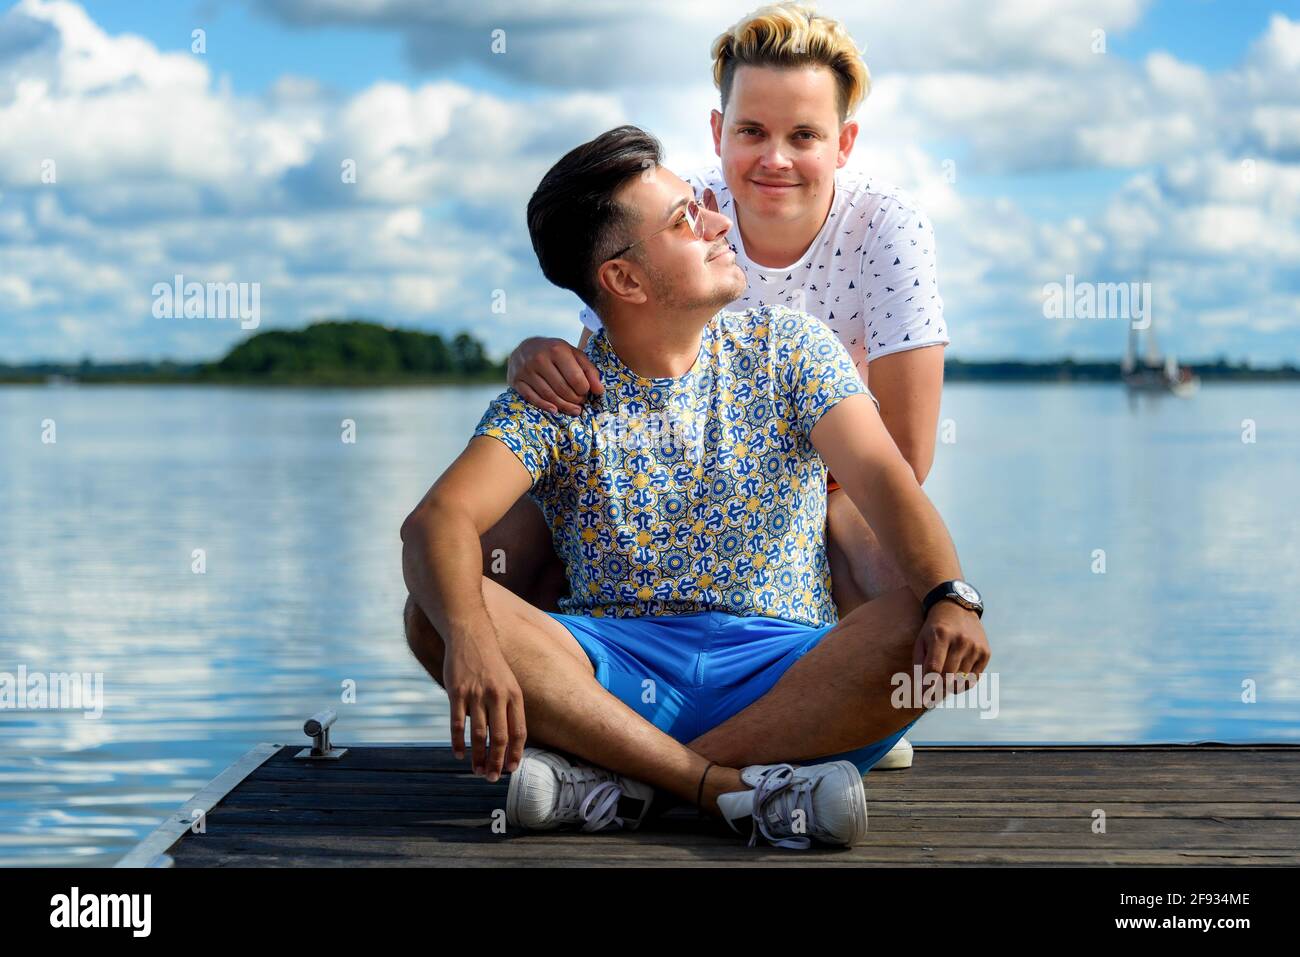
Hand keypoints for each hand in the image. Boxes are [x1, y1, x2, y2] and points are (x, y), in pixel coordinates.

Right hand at [442, 628, 526, 781]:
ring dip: (478, 757)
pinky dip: (458, 742)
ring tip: (477, 771)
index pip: (519, 731)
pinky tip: (458, 754)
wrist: (471, 636)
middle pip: (500, 738)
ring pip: (479, 735)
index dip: (516, 753)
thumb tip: (510, 738)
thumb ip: (510, 707)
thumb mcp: (508, 682)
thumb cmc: (491, 664)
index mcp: (514, 695)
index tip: (511, 769)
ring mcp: (477, 694)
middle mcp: (498, 696)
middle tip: (492, 778)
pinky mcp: (457, 693)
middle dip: (497, 762)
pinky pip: (458, 724)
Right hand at [507, 336, 603, 414]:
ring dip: (563, 406)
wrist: (525, 348)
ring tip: (573, 409)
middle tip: (580, 402)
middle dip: (575, 400)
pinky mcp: (516, 380)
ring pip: (548, 396)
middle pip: (562, 389)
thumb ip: (589, 370)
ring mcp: (526, 370)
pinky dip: (545, 406)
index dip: (584, 390)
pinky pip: (532, 398)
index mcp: (557, 350)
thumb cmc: (555, 353)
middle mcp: (539, 359)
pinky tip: (555, 410)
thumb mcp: (574, 355)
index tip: (586, 392)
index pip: (576, 378)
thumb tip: (599, 391)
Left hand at [913, 600, 989, 700]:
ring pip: (961, 680)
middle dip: (938, 689)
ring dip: (949, 688)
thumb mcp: (921, 641)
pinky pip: (974, 679)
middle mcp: (960, 640)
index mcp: (940, 635)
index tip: (923, 700)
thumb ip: (920, 664)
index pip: (934, 668)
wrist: (957, 609)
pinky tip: (955, 681)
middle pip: (947, 676)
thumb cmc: (933, 629)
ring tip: (942, 684)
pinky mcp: (985, 652)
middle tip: (931, 696)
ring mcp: (975, 646)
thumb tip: (923, 690)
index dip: (928, 686)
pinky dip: (963, 685)